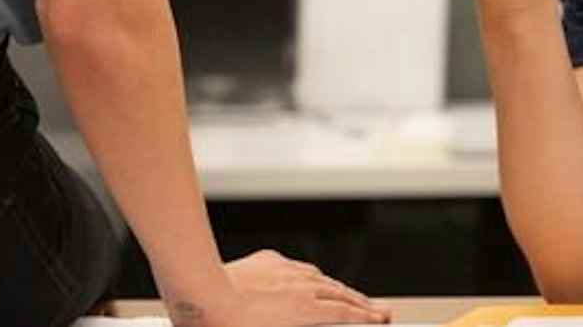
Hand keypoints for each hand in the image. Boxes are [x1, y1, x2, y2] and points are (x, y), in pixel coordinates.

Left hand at [199, 249, 389, 326]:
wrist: (203, 292)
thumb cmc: (227, 325)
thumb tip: (310, 318)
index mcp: (304, 310)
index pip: (344, 313)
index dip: (364, 317)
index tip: (379, 318)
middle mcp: (300, 287)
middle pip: (340, 294)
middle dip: (361, 302)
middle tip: (377, 308)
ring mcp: (285, 271)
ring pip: (321, 279)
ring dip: (339, 288)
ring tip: (351, 295)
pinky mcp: (267, 262)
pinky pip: (298, 268)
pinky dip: (312, 276)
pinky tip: (312, 278)